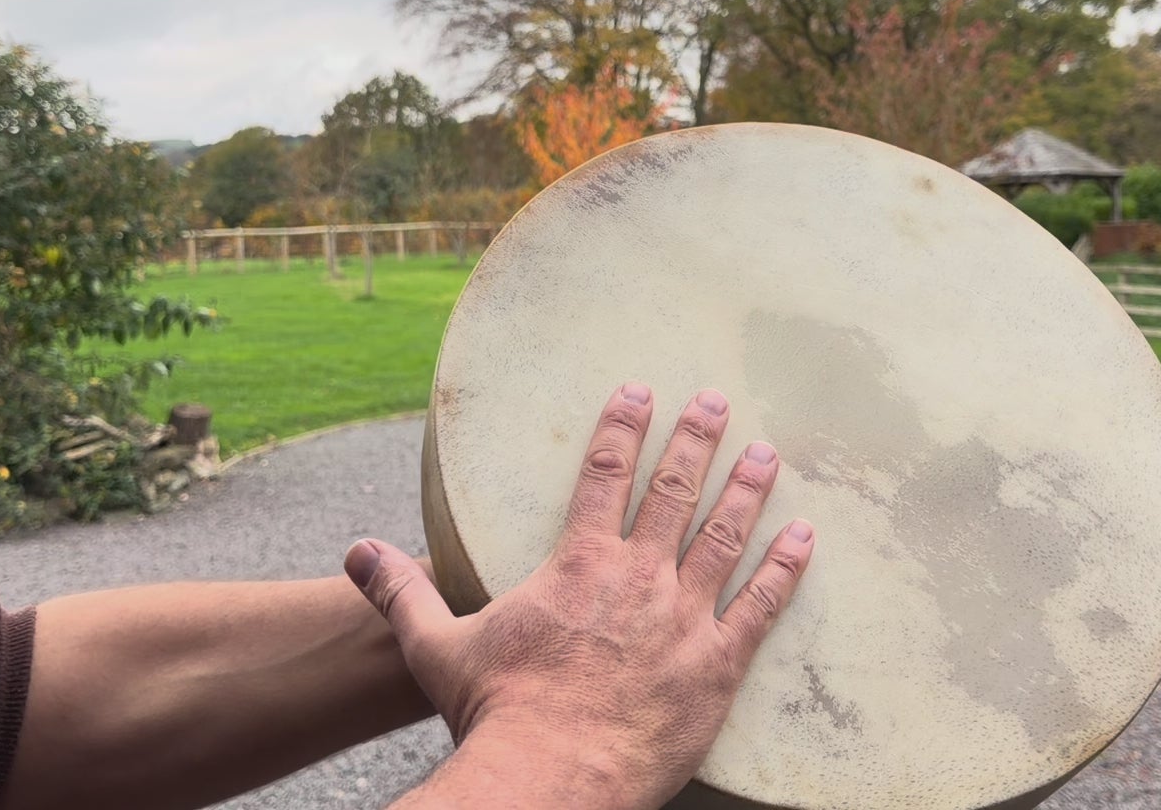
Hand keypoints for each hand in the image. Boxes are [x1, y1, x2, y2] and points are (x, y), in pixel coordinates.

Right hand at [349, 383, 815, 809]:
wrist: (550, 777)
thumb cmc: (495, 713)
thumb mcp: (436, 647)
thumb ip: (402, 591)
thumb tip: (354, 551)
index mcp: (577, 565)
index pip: (603, 475)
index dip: (623, 427)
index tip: (640, 389)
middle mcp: (637, 577)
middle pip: (674, 491)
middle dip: (698, 439)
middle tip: (719, 400)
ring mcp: (682, 618)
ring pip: (725, 536)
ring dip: (748, 490)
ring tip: (768, 453)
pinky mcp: (717, 665)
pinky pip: (762, 606)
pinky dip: (786, 568)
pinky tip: (806, 536)